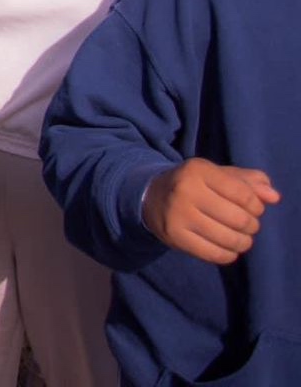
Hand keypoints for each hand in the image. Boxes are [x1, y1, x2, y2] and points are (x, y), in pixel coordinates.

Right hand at [143, 158, 280, 264]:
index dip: (257, 206)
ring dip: (243, 242)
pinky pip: (214, 254)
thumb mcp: (219, 175)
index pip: (244, 194)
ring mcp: (178, 215)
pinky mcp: (174, 237)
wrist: (151, 197)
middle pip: (238, 219)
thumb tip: (273, 197)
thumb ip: (250, 182)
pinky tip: (228, 249)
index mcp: (197, 170)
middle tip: (248, 225)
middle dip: (252, 226)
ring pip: (228, 239)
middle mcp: (185, 191)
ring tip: (241, 239)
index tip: (253, 208)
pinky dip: (229, 255)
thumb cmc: (195, 184)